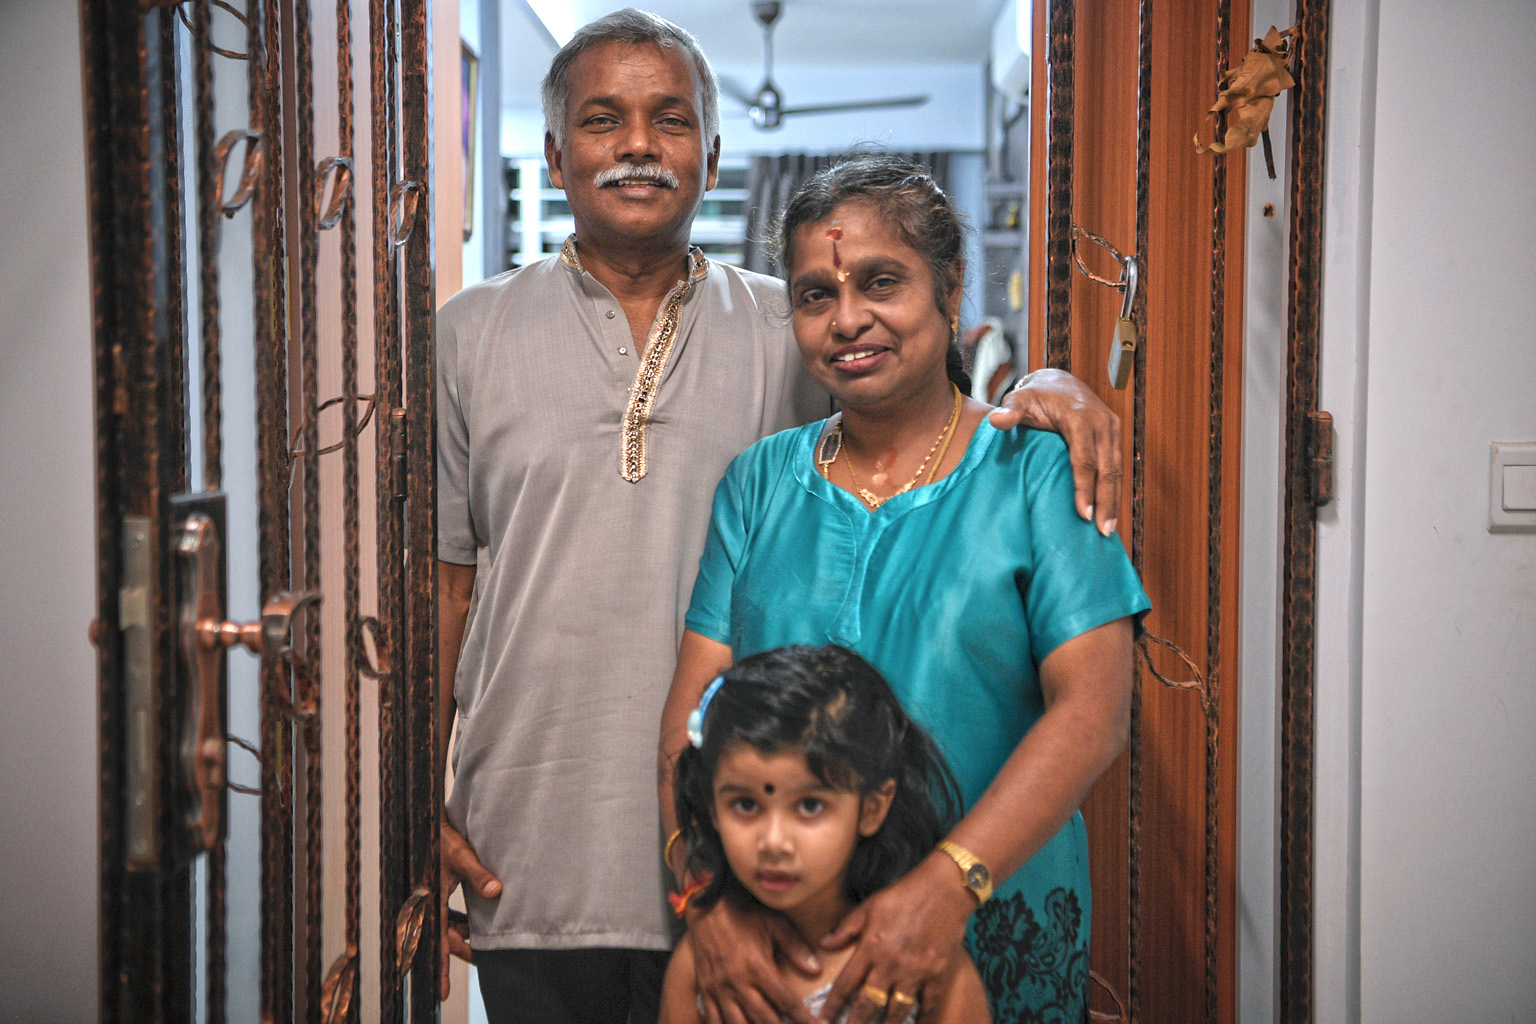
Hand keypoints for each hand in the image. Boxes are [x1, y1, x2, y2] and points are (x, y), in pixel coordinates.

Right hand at [439, 819, 501, 999]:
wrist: (428, 818)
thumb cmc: (442, 836)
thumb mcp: (461, 854)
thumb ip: (478, 873)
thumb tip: (496, 891)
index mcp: (428, 897)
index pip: (435, 940)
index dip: (440, 966)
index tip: (443, 992)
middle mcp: (425, 902)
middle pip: (441, 938)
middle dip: (459, 950)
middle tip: (480, 959)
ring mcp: (429, 898)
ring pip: (443, 929)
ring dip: (459, 937)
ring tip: (479, 945)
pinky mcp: (434, 892)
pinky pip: (445, 917)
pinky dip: (458, 924)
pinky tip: (472, 926)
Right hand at [687, 898, 819, 1023]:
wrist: (707, 907)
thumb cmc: (743, 914)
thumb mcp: (773, 923)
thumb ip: (795, 947)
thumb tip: (816, 969)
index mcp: (757, 967)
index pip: (786, 1001)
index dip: (803, 1018)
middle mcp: (738, 983)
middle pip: (764, 1019)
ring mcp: (719, 989)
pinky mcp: (706, 990)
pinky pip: (713, 1020)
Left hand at [820, 855, 973, 1023]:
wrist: (944, 889)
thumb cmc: (904, 894)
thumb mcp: (869, 906)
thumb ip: (846, 928)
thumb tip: (824, 943)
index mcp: (871, 947)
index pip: (845, 984)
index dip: (832, 1005)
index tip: (823, 1019)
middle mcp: (890, 964)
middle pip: (868, 1004)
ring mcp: (916, 972)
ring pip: (896, 1011)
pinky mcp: (938, 975)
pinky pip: (928, 1007)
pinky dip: (922, 1021)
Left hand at [989, 367, 1122, 534]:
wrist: (1058, 381)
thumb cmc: (1034, 396)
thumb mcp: (1018, 400)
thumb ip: (1009, 412)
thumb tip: (996, 420)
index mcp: (1079, 417)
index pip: (1084, 459)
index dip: (1084, 487)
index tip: (1083, 514)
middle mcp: (1101, 422)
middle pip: (1107, 468)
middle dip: (1105, 500)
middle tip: (1101, 531)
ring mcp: (1111, 428)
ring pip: (1117, 469)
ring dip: (1114, 499)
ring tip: (1108, 529)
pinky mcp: (1115, 435)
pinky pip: (1117, 465)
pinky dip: (1114, 489)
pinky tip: (1110, 511)